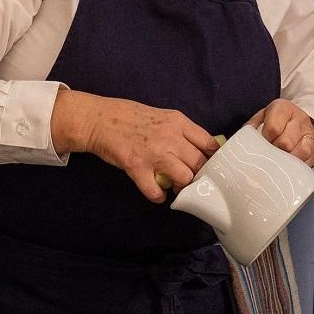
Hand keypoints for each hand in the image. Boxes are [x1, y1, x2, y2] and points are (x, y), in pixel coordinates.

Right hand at [54, 91, 219, 203]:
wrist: (100, 119)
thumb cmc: (131, 116)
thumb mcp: (163, 116)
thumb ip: (182, 131)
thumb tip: (201, 149)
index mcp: (178, 122)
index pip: (208, 144)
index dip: (213, 159)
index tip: (212, 167)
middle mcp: (170, 137)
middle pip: (199, 163)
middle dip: (199, 176)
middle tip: (193, 180)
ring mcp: (154, 153)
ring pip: (184, 178)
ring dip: (182, 187)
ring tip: (175, 187)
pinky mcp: (137, 167)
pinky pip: (155, 191)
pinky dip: (158, 197)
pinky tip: (158, 194)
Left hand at [249, 99, 313, 165]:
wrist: (296, 122)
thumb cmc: (274, 122)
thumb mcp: (261, 118)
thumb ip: (251, 127)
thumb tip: (241, 141)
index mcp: (283, 108)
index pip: (274, 127)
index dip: (265, 139)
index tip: (262, 144)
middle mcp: (299, 118)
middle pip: (286, 142)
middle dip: (274, 152)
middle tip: (268, 154)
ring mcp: (309, 133)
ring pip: (300, 151)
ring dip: (286, 160)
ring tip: (277, 161)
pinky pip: (308, 159)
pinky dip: (296, 165)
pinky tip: (288, 166)